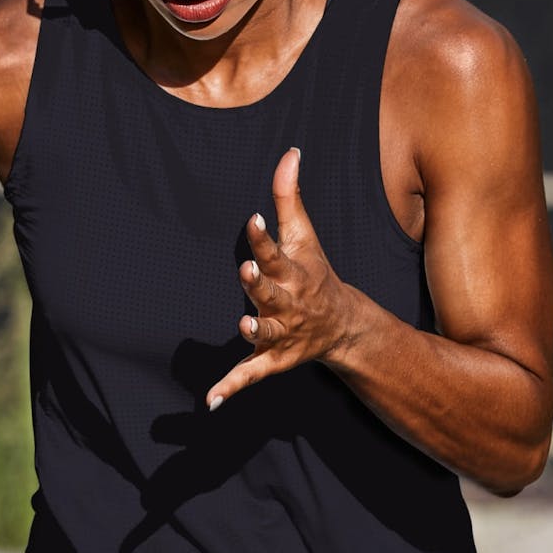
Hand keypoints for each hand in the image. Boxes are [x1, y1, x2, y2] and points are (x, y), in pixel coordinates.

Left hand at [206, 147, 360, 409]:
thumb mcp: (304, 234)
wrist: (342, 324)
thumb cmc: (314, 271)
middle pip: (270, 292)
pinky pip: (250, 374)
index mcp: (293, 271)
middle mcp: (287, 303)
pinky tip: (210, 401)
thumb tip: (291, 151)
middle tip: (247, 271)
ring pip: (264, 333)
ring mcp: (280, 333)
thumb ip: (289, 194)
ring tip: (240, 327)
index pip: (276, 251)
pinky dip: (231, 388)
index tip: (253, 218)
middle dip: (259, 283)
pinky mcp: (271, 359)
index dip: (264, 237)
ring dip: (253, 331)